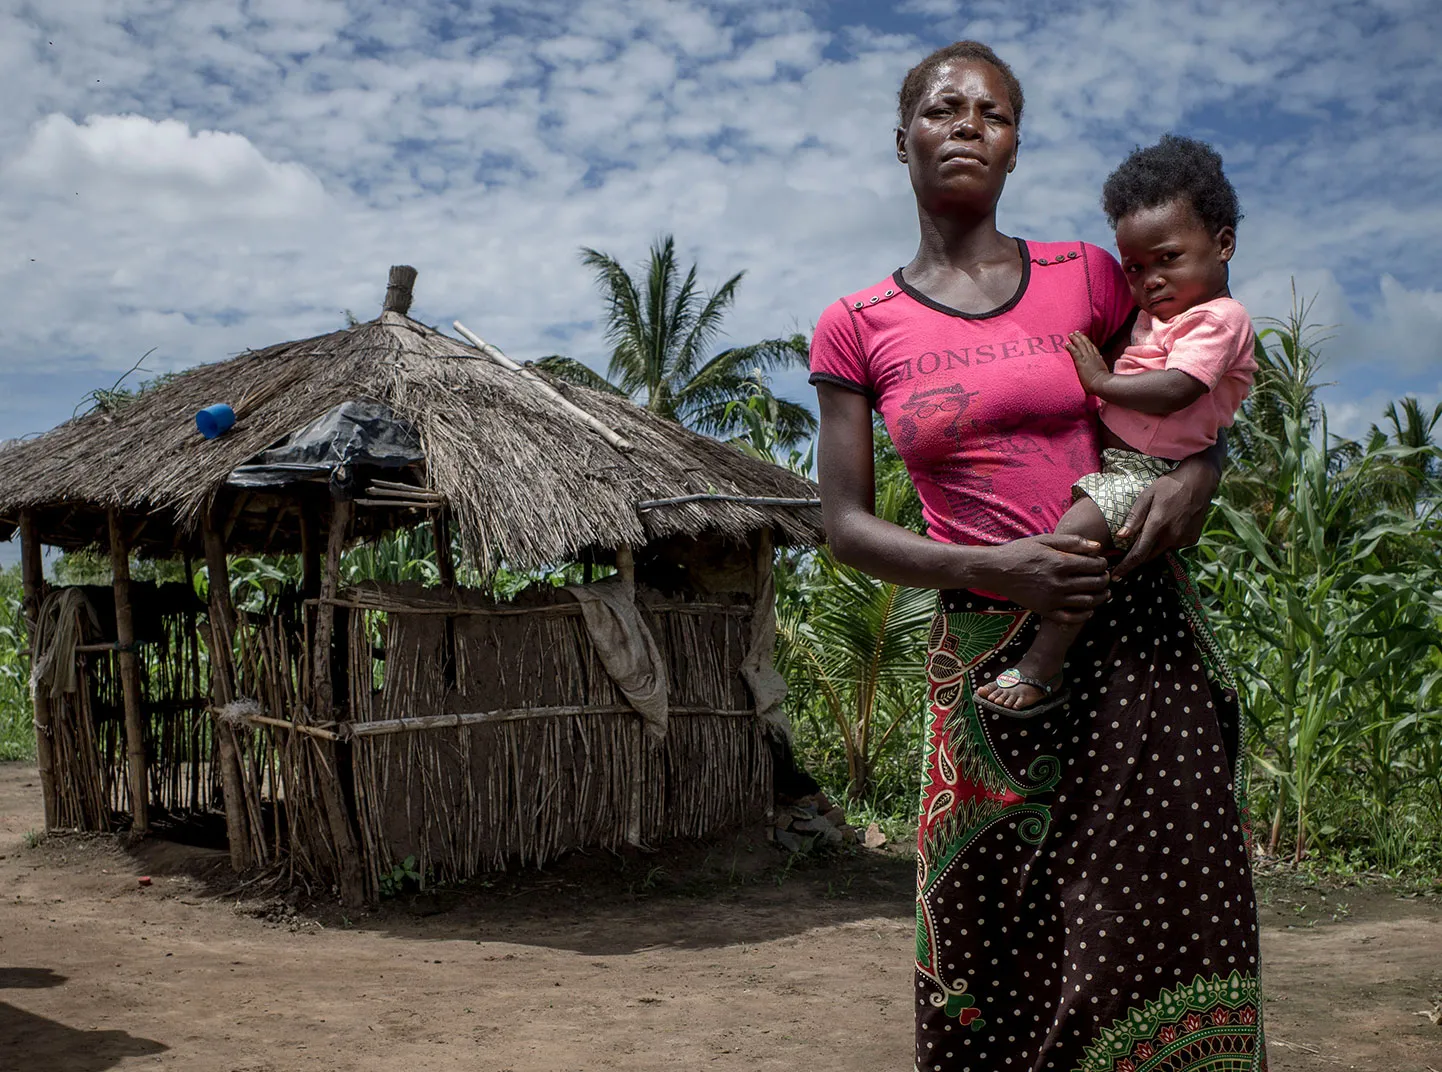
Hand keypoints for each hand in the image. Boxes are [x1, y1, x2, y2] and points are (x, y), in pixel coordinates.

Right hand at [982, 533, 1110, 623]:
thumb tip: (1098, 547)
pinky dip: (1085, 614)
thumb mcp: (1044, 540)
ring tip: (1103, 592)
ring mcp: (1052, 599)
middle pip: (1095, 584)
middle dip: (1105, 579)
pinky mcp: (1045, 610)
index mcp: (1060, 563)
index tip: (1102, 563)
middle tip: (1105, 576)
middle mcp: (1059, 582)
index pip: (1095, 565)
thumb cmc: (1020, 552)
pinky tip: (1089, 609)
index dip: (1103, 564)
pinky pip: (1071, 617)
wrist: (996, 571)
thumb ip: (1072, 542)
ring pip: (1088, 602)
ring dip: (1101, 597)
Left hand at [1066, 331, 1109, 395]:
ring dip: (1075, 339)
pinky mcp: (1081, 362)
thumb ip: (1100, 365)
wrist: (1101, 384)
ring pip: (1081, 345)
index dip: (1088, 342)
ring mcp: (1087, 358)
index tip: (1084, 338)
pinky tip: (1066, 344)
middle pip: (1086, 343)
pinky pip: (1075, 352)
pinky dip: (1071, 347)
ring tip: (1070, 334)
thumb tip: (1100, 360)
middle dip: (1081, 337)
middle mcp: (1093, 356)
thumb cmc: (1103, 381)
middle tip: (1076, 332)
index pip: (1093, 347)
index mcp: (1098, 358)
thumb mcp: (1103, 370)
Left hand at [1111, 455, 1219, 578]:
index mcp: (1158, 526)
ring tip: (1151, 530)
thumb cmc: (1168, 486)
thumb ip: (1134, 518)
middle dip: (1136, 559)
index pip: (1138, 554)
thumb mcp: (1146, 496)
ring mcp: (1184, 540)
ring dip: (1152, 547)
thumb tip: (1121, 536)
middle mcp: (1172, 536)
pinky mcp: (1192, 540)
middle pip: (1148, 556)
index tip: (1115, 576)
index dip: (1126, 567)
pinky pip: (1173, 546)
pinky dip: (1166, 542)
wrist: (1199, 482)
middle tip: (1123, 560)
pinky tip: (1168, 526)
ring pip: (1161, 551)